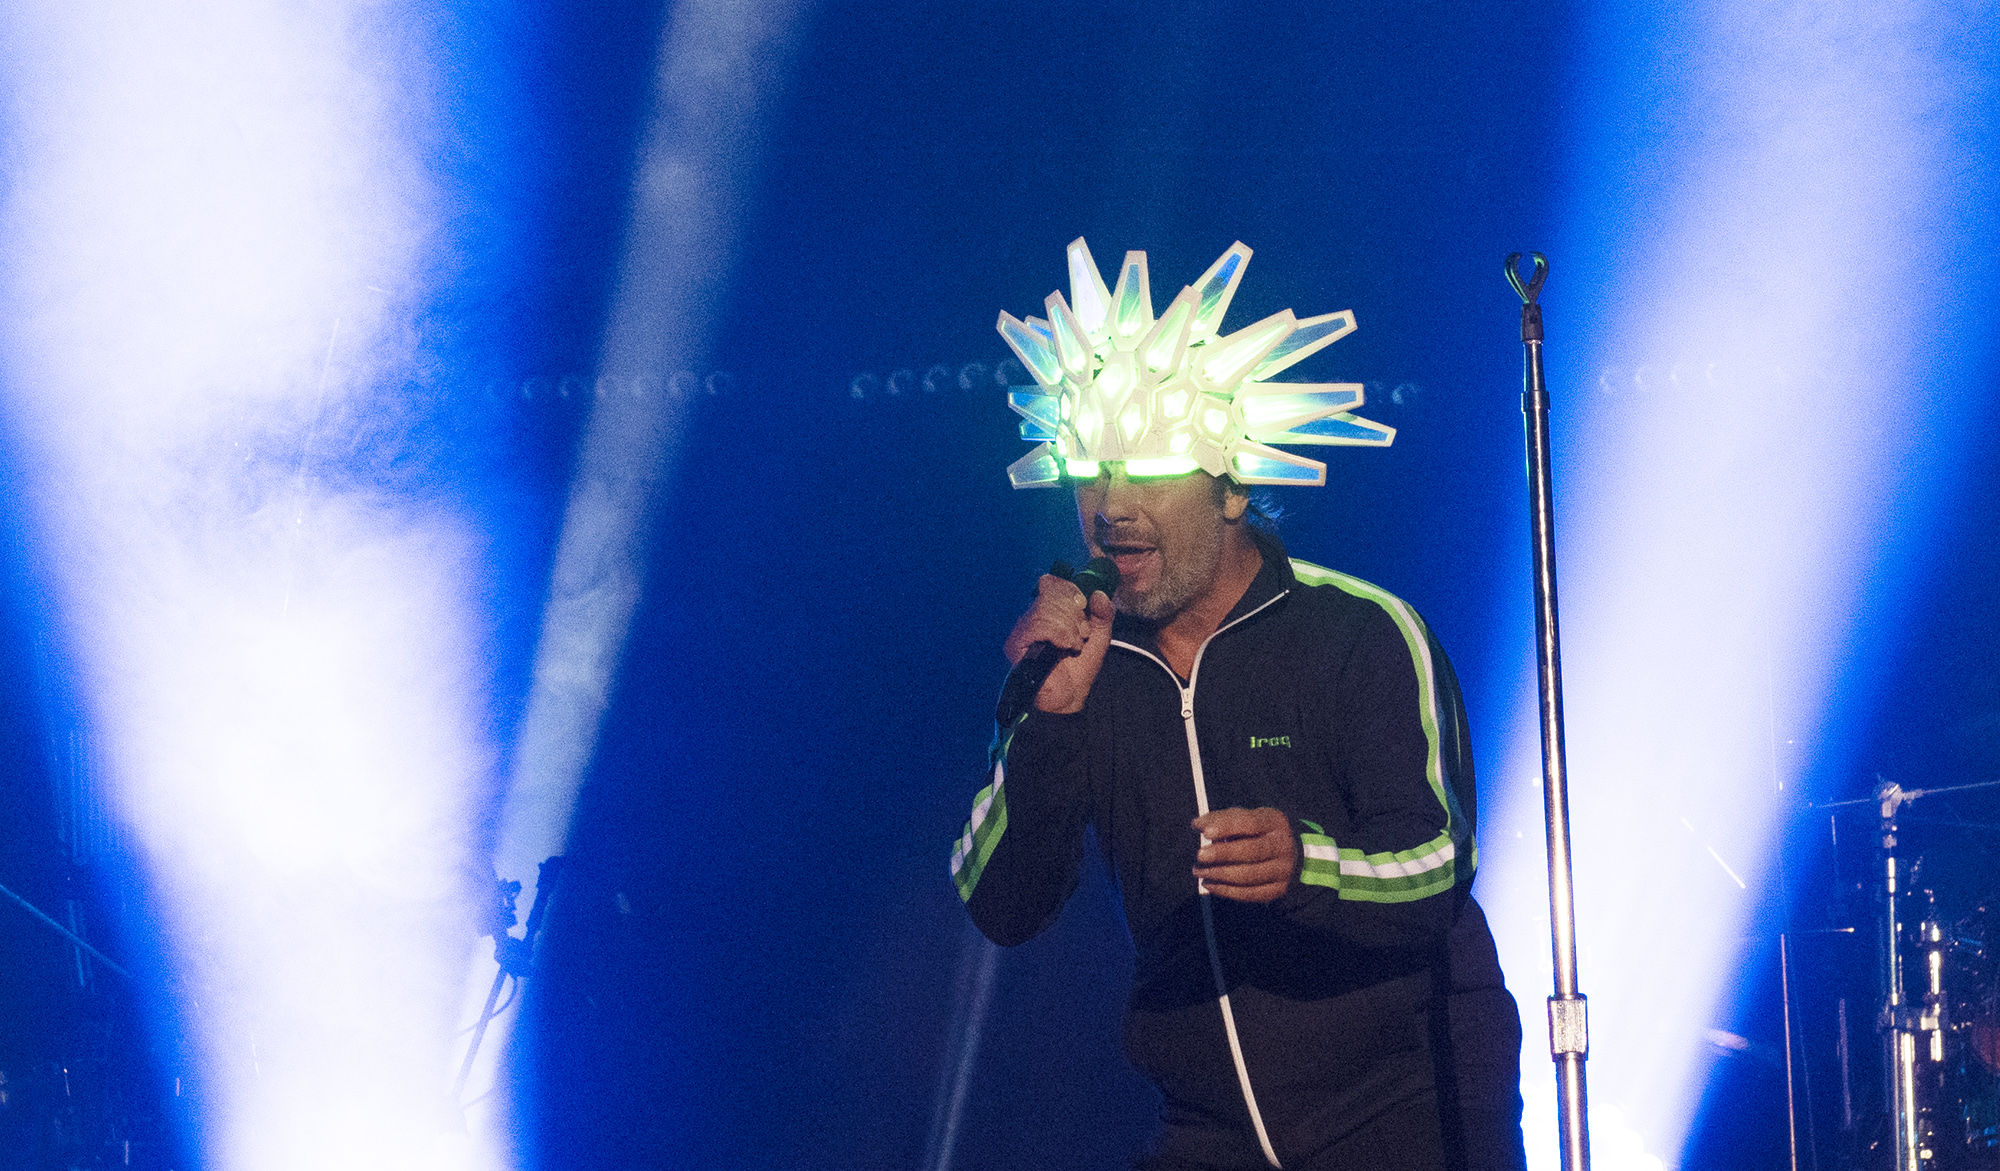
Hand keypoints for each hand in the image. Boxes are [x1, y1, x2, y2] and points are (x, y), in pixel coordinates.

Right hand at [1002, 574, 1115, 713]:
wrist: (1069, 698)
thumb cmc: (1080, 668)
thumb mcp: (1099, 636)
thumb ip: (1103, 613)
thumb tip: (1099, 594)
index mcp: (1048, 611)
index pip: (1052, 583)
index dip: (1070, 591)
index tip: (1083, 607)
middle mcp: (1031, 616)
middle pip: (1050, 594)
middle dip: (1073, 613)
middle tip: (1080, 634)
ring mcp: (1022, 629)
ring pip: (1046, 609)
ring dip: (1068, 627)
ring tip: (1073, 645)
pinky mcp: (1016, 644)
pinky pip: (1040, 625)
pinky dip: (1060, 635)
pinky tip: (1065, 647)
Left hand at [1191, 807, 1294, 902]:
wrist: (1288, 854)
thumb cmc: (1256, 832)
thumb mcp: (1243, 818)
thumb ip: (1220, 819)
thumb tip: (1197, 825)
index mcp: (1274, 822)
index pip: (1250, 823)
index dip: (1227, 827)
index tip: (1206, 833)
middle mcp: (1283, 845)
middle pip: (1252, 851)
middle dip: (1223, 854)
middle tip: (1199, 856)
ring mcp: (1283, 869)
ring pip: (1249, 876)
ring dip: (1220, 875)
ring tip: (1199, 871)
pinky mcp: (1278, 889)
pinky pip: (1250, 894)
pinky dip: (1226, 891)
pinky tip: (1210, 884)